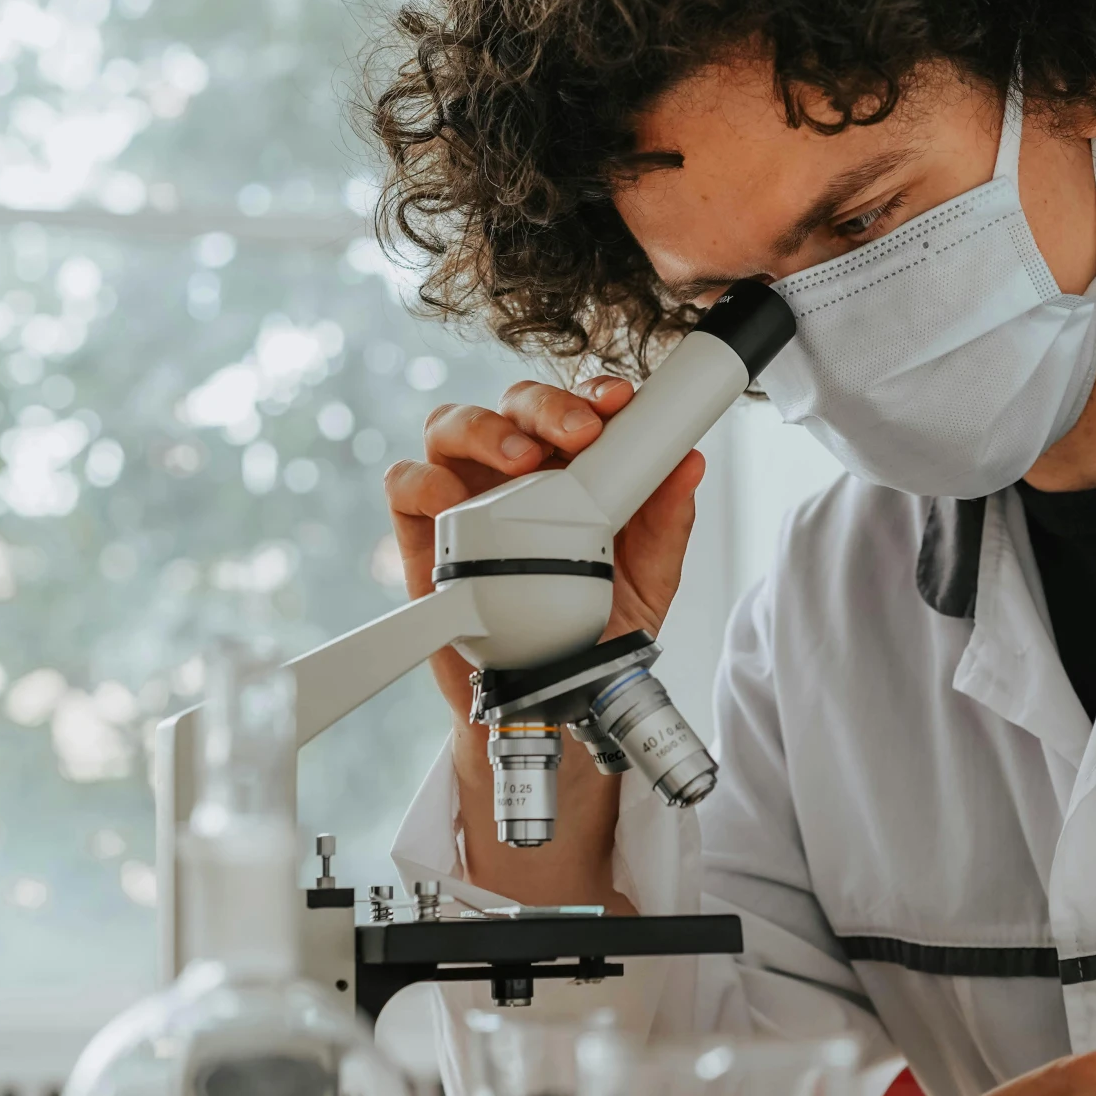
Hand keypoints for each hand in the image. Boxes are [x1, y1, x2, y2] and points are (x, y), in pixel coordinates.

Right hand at [383, 375, 705, 719]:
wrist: (548, 702)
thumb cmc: (593, 630)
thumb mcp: (647, 578)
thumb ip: (667, 522)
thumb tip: (689, 464)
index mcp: (571, 470)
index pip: (577, 409)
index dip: (594, 393)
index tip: (619, 402)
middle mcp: (516, 473)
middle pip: (517, 404)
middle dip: (548, 406)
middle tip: (579, 433)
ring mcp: (466, 497)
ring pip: (453, 426)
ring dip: (485, 428)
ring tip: (521, 459)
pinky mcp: (423, 533)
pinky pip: (406, 482)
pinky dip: (424, 480)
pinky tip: (453, 501)